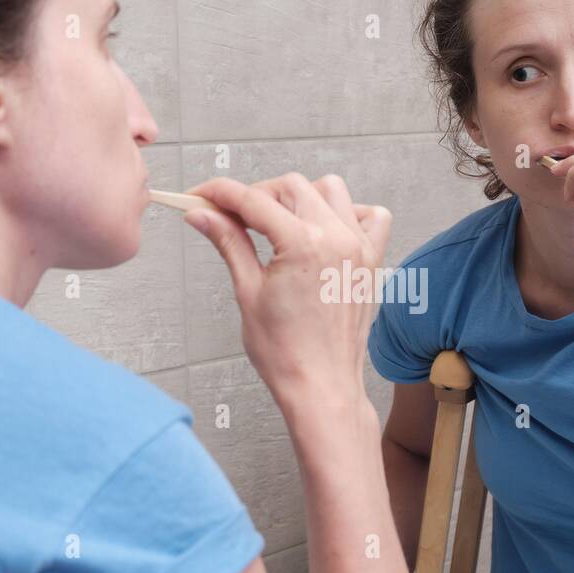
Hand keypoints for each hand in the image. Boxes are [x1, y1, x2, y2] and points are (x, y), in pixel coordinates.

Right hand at [183, 173, 391, 410]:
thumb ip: (228, 242)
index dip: (220, 194)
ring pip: (330, 190)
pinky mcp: (372, 261)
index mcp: (303, 244)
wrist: (321, 386)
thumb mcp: (247, 291)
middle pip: (291, 186)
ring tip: (278, 223)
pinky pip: (372, 215)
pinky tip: (325, 230)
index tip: (202, 197)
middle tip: (233, 216)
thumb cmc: (286, 353)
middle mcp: (337, 238)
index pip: (253, 200)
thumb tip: (202, 215)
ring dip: (301, 196)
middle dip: (258, 195)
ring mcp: (360, 247)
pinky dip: (349, 212)